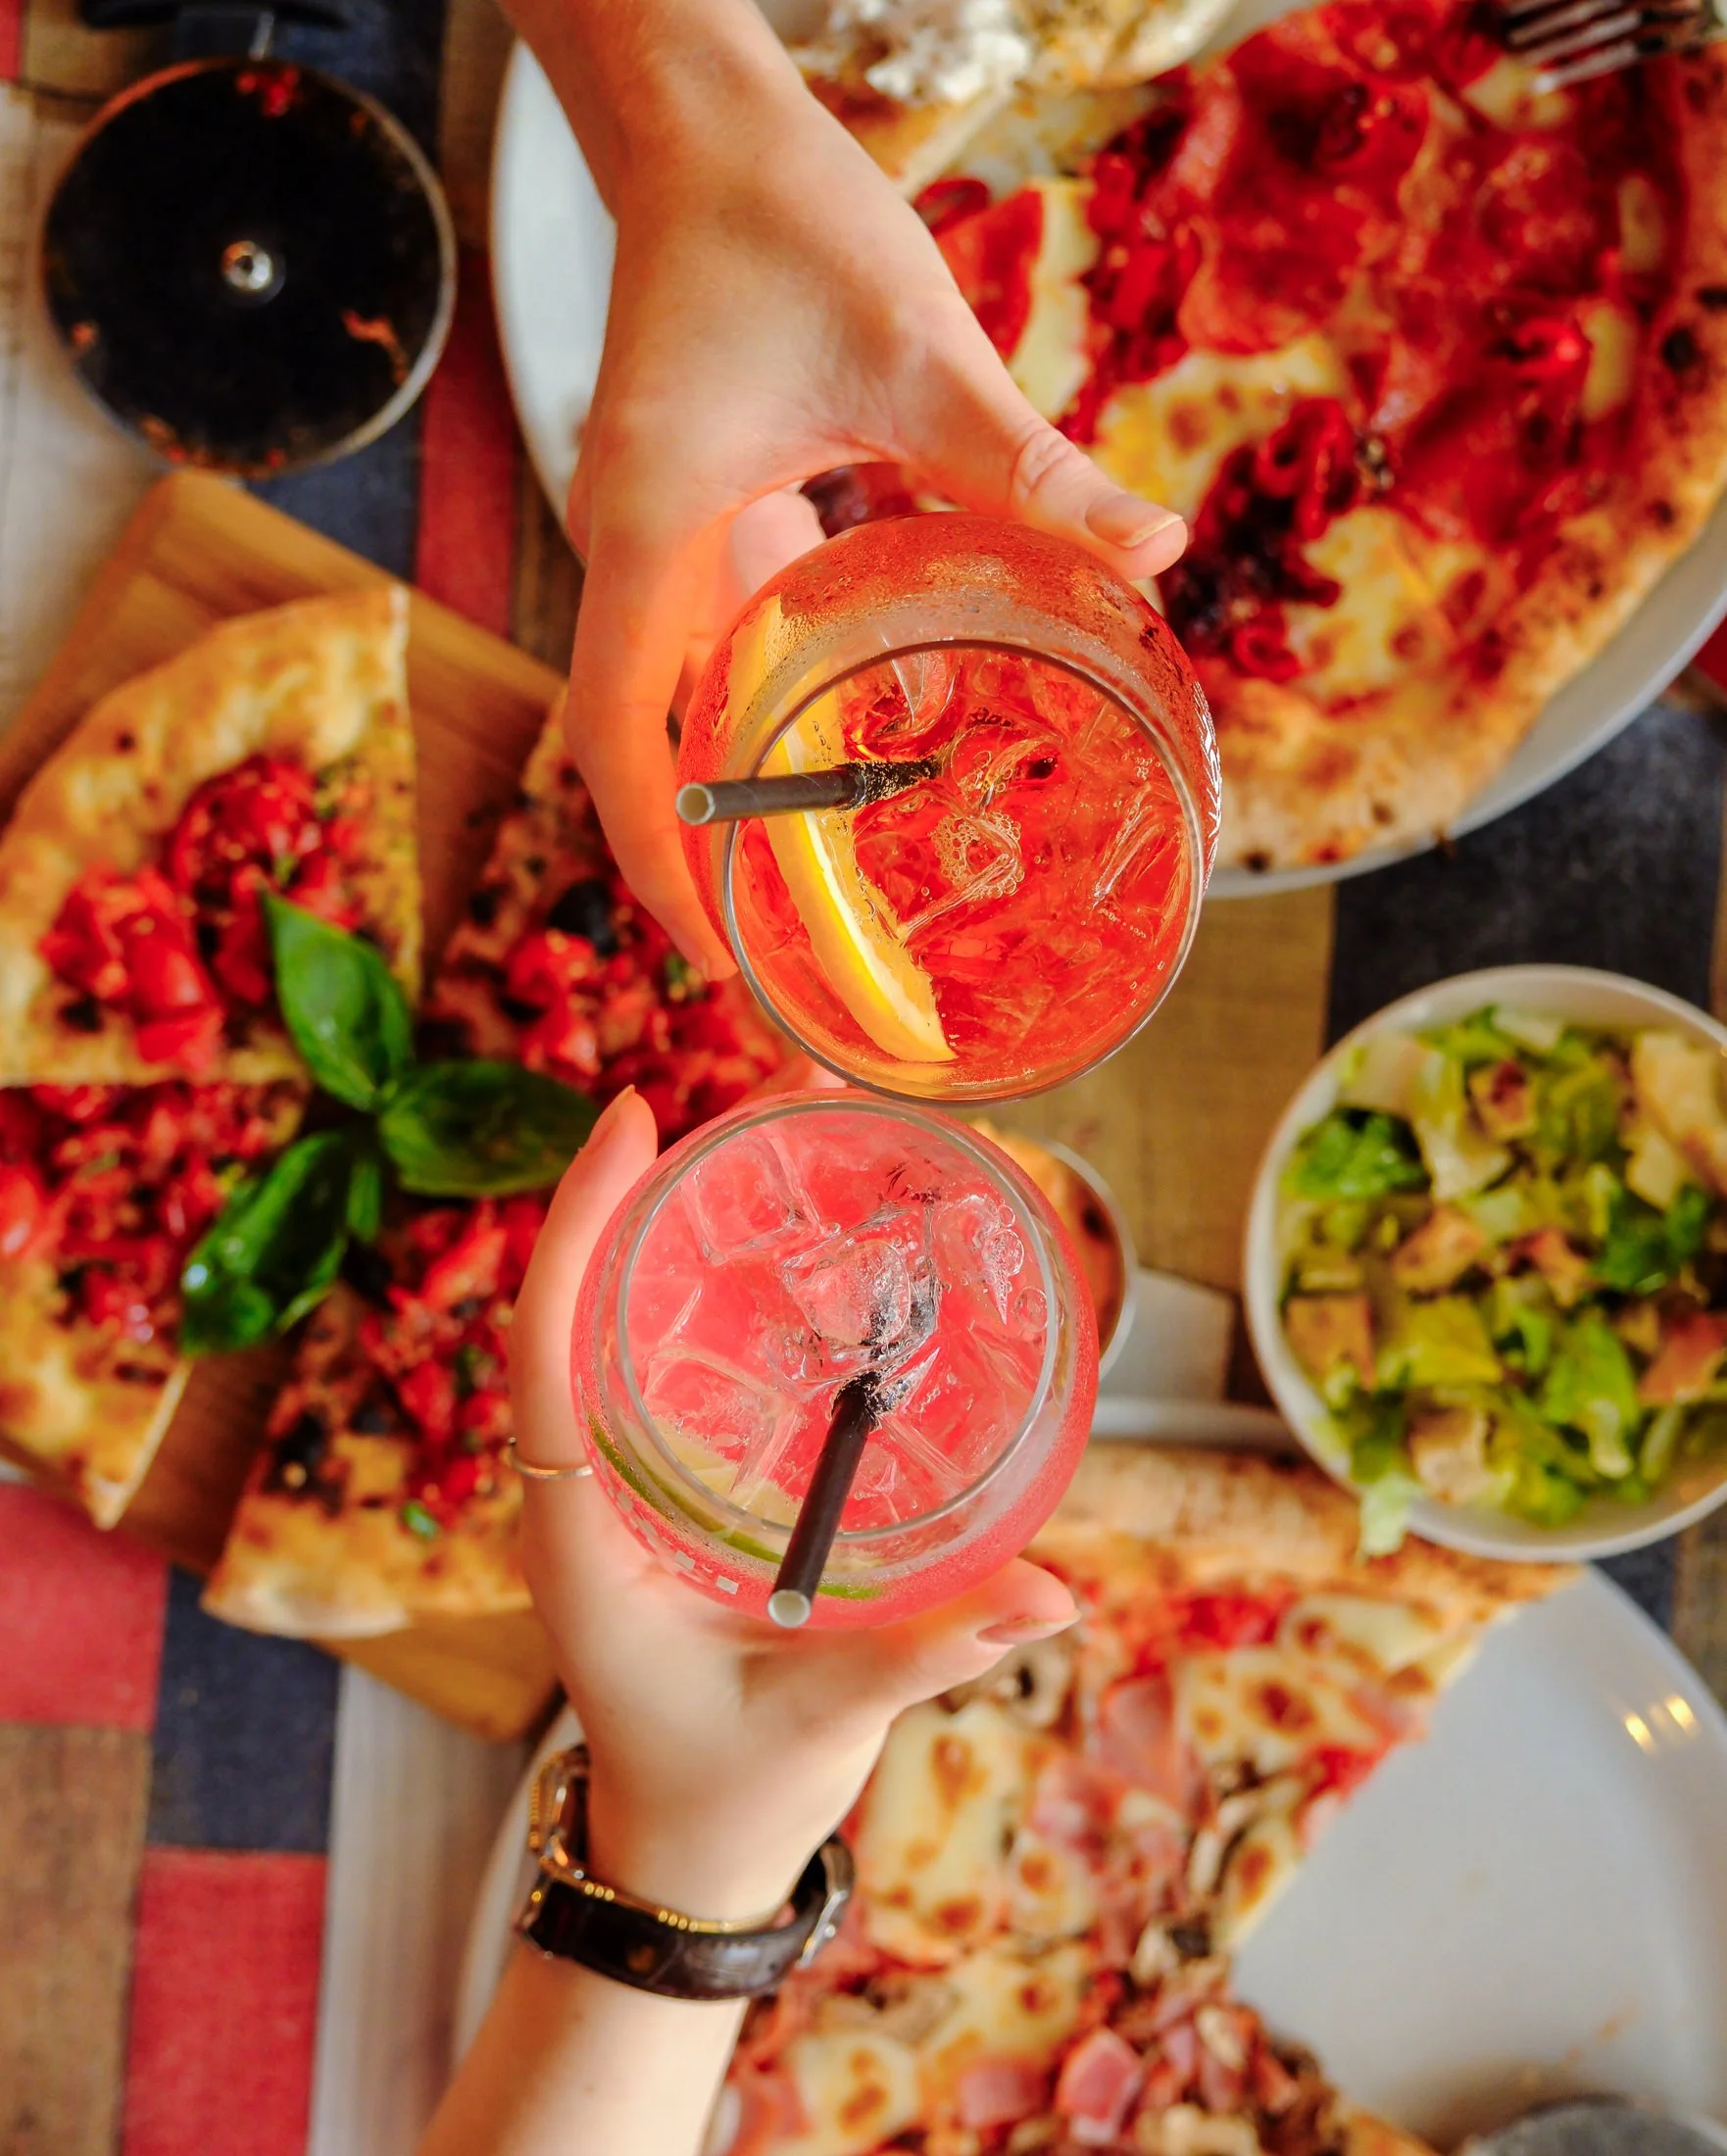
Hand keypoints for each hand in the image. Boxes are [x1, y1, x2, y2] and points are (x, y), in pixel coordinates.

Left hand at [509, 1081, 1078, 1921]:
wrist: (683, 1852)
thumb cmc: (726, 1790)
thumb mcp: (826, 1717)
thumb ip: (931, 1652)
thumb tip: (1054, 1593)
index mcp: (581, 1538)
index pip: (547, 1355)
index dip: (578, 1232)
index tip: (634, 1120)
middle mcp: (582, 1492)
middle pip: (584, 1306)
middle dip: (651, 1188)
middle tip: (758, 1091)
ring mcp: (614, 1488)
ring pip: (617, 1322)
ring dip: (681, 1221)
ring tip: (777, 1129)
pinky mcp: (658, 1491)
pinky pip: (656, 1360)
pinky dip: (703, 1281)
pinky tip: (782, 1238)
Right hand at [557, 17, 1187, 973]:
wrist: (698, 125)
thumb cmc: (778, 216)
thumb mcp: (912, 348)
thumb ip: (1022, 461)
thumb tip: (1149, 555)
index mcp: (652, 534)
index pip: (619, 738)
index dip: (659, 860)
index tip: (716, 959)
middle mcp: (636, 558)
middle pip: (638, 756)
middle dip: (696, 874)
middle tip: (785, 979)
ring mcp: (657, 544)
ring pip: (672, 714)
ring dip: (725, 811)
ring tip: (809, 909)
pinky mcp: (696, 521)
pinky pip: (713, 652)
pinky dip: (759, 727)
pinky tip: (840, 766)